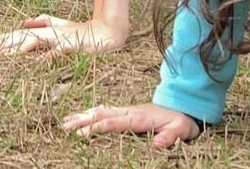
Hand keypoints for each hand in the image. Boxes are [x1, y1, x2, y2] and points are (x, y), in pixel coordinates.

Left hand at [0, 14, 128, 54]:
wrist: (105, 33)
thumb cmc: (81, 33)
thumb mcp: (60, 27)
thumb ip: (44, 22)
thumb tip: (25, 20)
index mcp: (43, 32)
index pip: (17, 35)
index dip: (0, 40)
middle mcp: (47, 34)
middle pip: (19, 37)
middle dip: (1, 43)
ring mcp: (57, 39)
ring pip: (32, 42)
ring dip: (16, 48)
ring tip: (1, 54)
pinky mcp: (68, 45)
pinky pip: (53, 53)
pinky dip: (43, 57)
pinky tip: (32, 61)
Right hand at [61, 102, 200, 148]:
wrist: (184, 104)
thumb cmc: (181, 120)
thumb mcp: (181, 129)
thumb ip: (170, 136)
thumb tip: (158, 144)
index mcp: (139, 118)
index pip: (114, 123)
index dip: (97, 128)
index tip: (82, 133)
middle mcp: (129, 112)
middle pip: (101, 115)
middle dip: (82, 120)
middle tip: (65, 126)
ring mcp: (127, 110)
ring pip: (101, 111)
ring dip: (83, 115)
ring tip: (66, 120)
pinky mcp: (127, 111)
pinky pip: (105, 111)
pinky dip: (92, 112)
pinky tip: (83, 115)